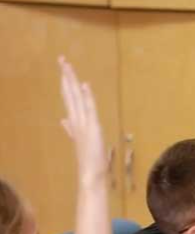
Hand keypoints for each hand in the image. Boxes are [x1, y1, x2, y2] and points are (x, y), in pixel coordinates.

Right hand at [58, 56, 106, 187]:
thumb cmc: (89, 160)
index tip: (63, 71)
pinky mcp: (92, 128)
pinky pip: (89, 109)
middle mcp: (76, 120)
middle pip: (69, 94)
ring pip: (76, 98)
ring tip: (67, 65)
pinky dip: (87, 97)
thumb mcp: (81, 141)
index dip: (66, 84)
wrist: (91, 174)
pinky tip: (84, 85)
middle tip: (62, 59)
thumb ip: (70, 130)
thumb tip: (63, 120)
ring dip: (72, 81)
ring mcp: (83, 124)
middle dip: (66, 77)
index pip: (69, 99)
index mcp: (74, 123)